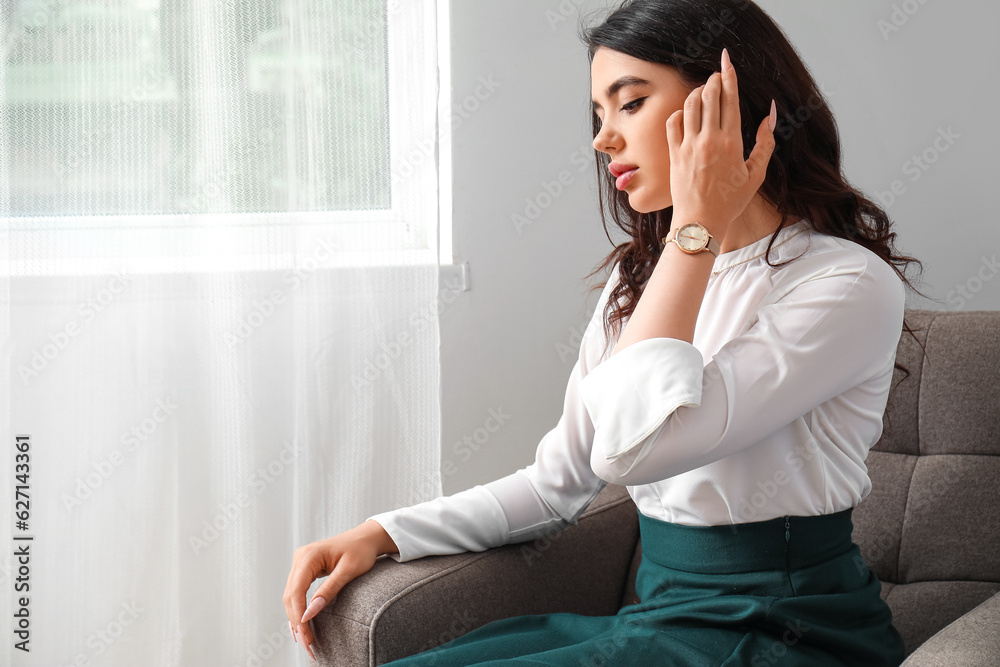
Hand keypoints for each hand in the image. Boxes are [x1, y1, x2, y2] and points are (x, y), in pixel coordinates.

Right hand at [283, 522, 385, 660]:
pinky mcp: (305, 570)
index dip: (299, 614)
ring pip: (291, 596)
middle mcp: (300, 558)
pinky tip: (302, 626)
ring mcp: (300, 563)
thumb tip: (311, 612)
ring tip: (305, 640)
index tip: (305, 633)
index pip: (296, 590)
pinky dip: (299, 609)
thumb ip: (329, 590)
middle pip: (290, 596)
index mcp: (308, 556)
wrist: (366, 538)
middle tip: (307, 644)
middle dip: (297, 621)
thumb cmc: (361, 550)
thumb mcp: (348, 571)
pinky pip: (296, 592)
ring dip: (296, 618)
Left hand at [665, 47, 776, 241]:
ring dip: (697, 92)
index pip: (730, 100)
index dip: (729, 76)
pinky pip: (673, 123)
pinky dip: (679, 112)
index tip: (727, 60)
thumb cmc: (730, 202)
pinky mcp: (674, 154)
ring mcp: (688, 146)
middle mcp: (708, 140)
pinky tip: (686, 112)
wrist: (700, 222)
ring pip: (690, 106)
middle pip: (709, 96)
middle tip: (717, 74)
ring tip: (704, 91)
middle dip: (713, 79)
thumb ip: (765, 143)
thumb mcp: (755, 174)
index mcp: (731, 143)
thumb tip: (769, 116)